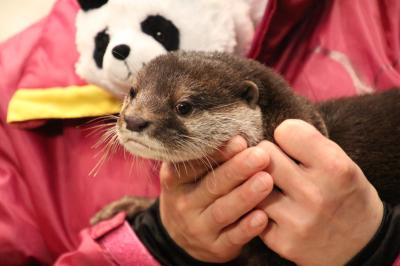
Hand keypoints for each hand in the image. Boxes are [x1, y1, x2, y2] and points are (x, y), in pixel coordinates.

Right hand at [159, 136, 273, 262]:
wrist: (182, 233)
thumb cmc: (194, 190)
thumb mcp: (191, 173)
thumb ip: (208, 156)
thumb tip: (240, 139)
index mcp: (174, 180)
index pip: (193, 164)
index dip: (217, 153)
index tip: (240, 141)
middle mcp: (183, 204)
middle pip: (211, 186)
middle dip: (237, 170)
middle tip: (260, 156)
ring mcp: (197, 228)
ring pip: (222, 211)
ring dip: (245, 196)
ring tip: (266, 181)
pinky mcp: (214, 248)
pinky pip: (232, 238)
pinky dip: (247, 228)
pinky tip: (262, 217)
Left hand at [257, 119, 383, 265]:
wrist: (362, 246)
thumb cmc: (345, 194)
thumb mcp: (341, 162)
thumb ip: (307, 143)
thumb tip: (266, 131)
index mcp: (334, 167)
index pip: (286, 131)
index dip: (286, 136)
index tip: (291, 146)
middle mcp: (315, 194)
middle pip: (263, 153)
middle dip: (267, 156)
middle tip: (278, 166)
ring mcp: (297, 221)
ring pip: (250, 183)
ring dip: (256, 182)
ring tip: (272, 187)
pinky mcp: (283, 242)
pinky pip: (252, 211)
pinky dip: (258, 208)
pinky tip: (273, 211)